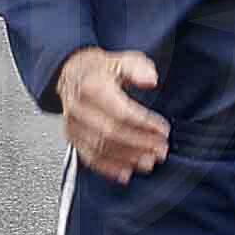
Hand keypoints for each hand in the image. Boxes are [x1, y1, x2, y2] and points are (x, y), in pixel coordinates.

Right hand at [57, 47, 170, 179]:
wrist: (71, 75)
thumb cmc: (100, 70)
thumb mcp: (121, 60)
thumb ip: (137, 68)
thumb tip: (150, 79)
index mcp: (90, 86)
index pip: (121, 111)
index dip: (144, 123)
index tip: (163, 130)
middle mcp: (78, 108)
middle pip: (111, 132)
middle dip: (140, 144)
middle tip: (161, 149)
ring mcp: (73, 125)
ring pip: (101, 148)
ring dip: (127, 158)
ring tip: (149, 162)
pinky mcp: (73, 138)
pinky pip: (89, 158)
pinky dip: (108, 168)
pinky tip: (126, 173)